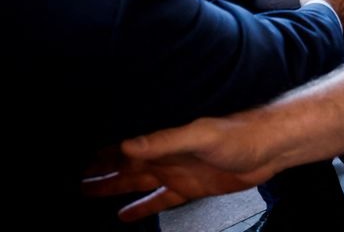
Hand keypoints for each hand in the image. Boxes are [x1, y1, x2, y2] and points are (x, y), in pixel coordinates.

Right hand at [83, 111, 278, 221]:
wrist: (271, 147)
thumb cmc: (241, 132)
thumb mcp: (201, 134)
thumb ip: (166, 139)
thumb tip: (128, 144)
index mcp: (164, 137)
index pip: (123, 144)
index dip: (98, 148)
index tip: (71, 155)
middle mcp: (166, 153)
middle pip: (122, 164)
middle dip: (96, 170)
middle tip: (68, 179)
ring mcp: (176, 170)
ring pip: (135, 182)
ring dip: (111, 187)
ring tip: (84, 194)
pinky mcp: (190, 188)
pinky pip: (159, 200)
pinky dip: (141, 208)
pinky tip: (123, 216)